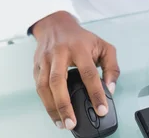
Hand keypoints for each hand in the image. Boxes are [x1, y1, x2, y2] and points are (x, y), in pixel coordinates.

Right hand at [31, 11, 119, 130]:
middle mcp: (60, 53)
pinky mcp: (36, 67)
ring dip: (52, 108)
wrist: (56, 25)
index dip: (96, 92)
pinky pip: (38, 88)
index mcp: (79, 48)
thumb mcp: (102, 46)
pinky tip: (54, 114)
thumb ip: (111, 66)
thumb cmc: (80, 38)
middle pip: (59, 81)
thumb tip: (109, 88)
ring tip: (62, 123)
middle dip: (65, 105)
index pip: (89, 73)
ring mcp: (46, 60)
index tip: (101, 109)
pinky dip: (45, 103)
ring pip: (44, 87)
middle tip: (72, 123)